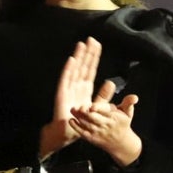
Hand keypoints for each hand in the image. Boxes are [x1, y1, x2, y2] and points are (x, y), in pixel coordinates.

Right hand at [41, 37, 101, 158]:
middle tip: (91, 39)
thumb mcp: (97, 107)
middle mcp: (76, 86)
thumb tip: (110, 82)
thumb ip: (104, 96)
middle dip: (87, 53)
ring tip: (81, 44)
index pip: (90, 69)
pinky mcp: (62, 94)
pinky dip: (68, 69)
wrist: (67, 133)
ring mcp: (68, 88)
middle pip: (83, 66)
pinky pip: (65, 79)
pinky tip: (72, 60)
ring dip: (78, 57)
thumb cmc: (81, 121)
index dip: (93, 57)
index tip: (97, 45)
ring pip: (75, 69)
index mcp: (85, 88)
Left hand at [70, 92, 141, 165]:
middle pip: (94, 118)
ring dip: (79, 117)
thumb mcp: (127, 113)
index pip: (105, 112)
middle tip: (77, 106)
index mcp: (114, 117)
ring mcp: (98, 132)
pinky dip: (76, 127)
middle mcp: (106, 125)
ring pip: (87, 124)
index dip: (98, 109)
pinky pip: (83, 132)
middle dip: (85, 113)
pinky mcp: (92, 138)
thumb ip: (128, 103)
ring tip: (72, 110)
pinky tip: (71, 120)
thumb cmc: (122, 124)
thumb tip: (134, 97)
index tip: (91, 106)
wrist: (121, 143)